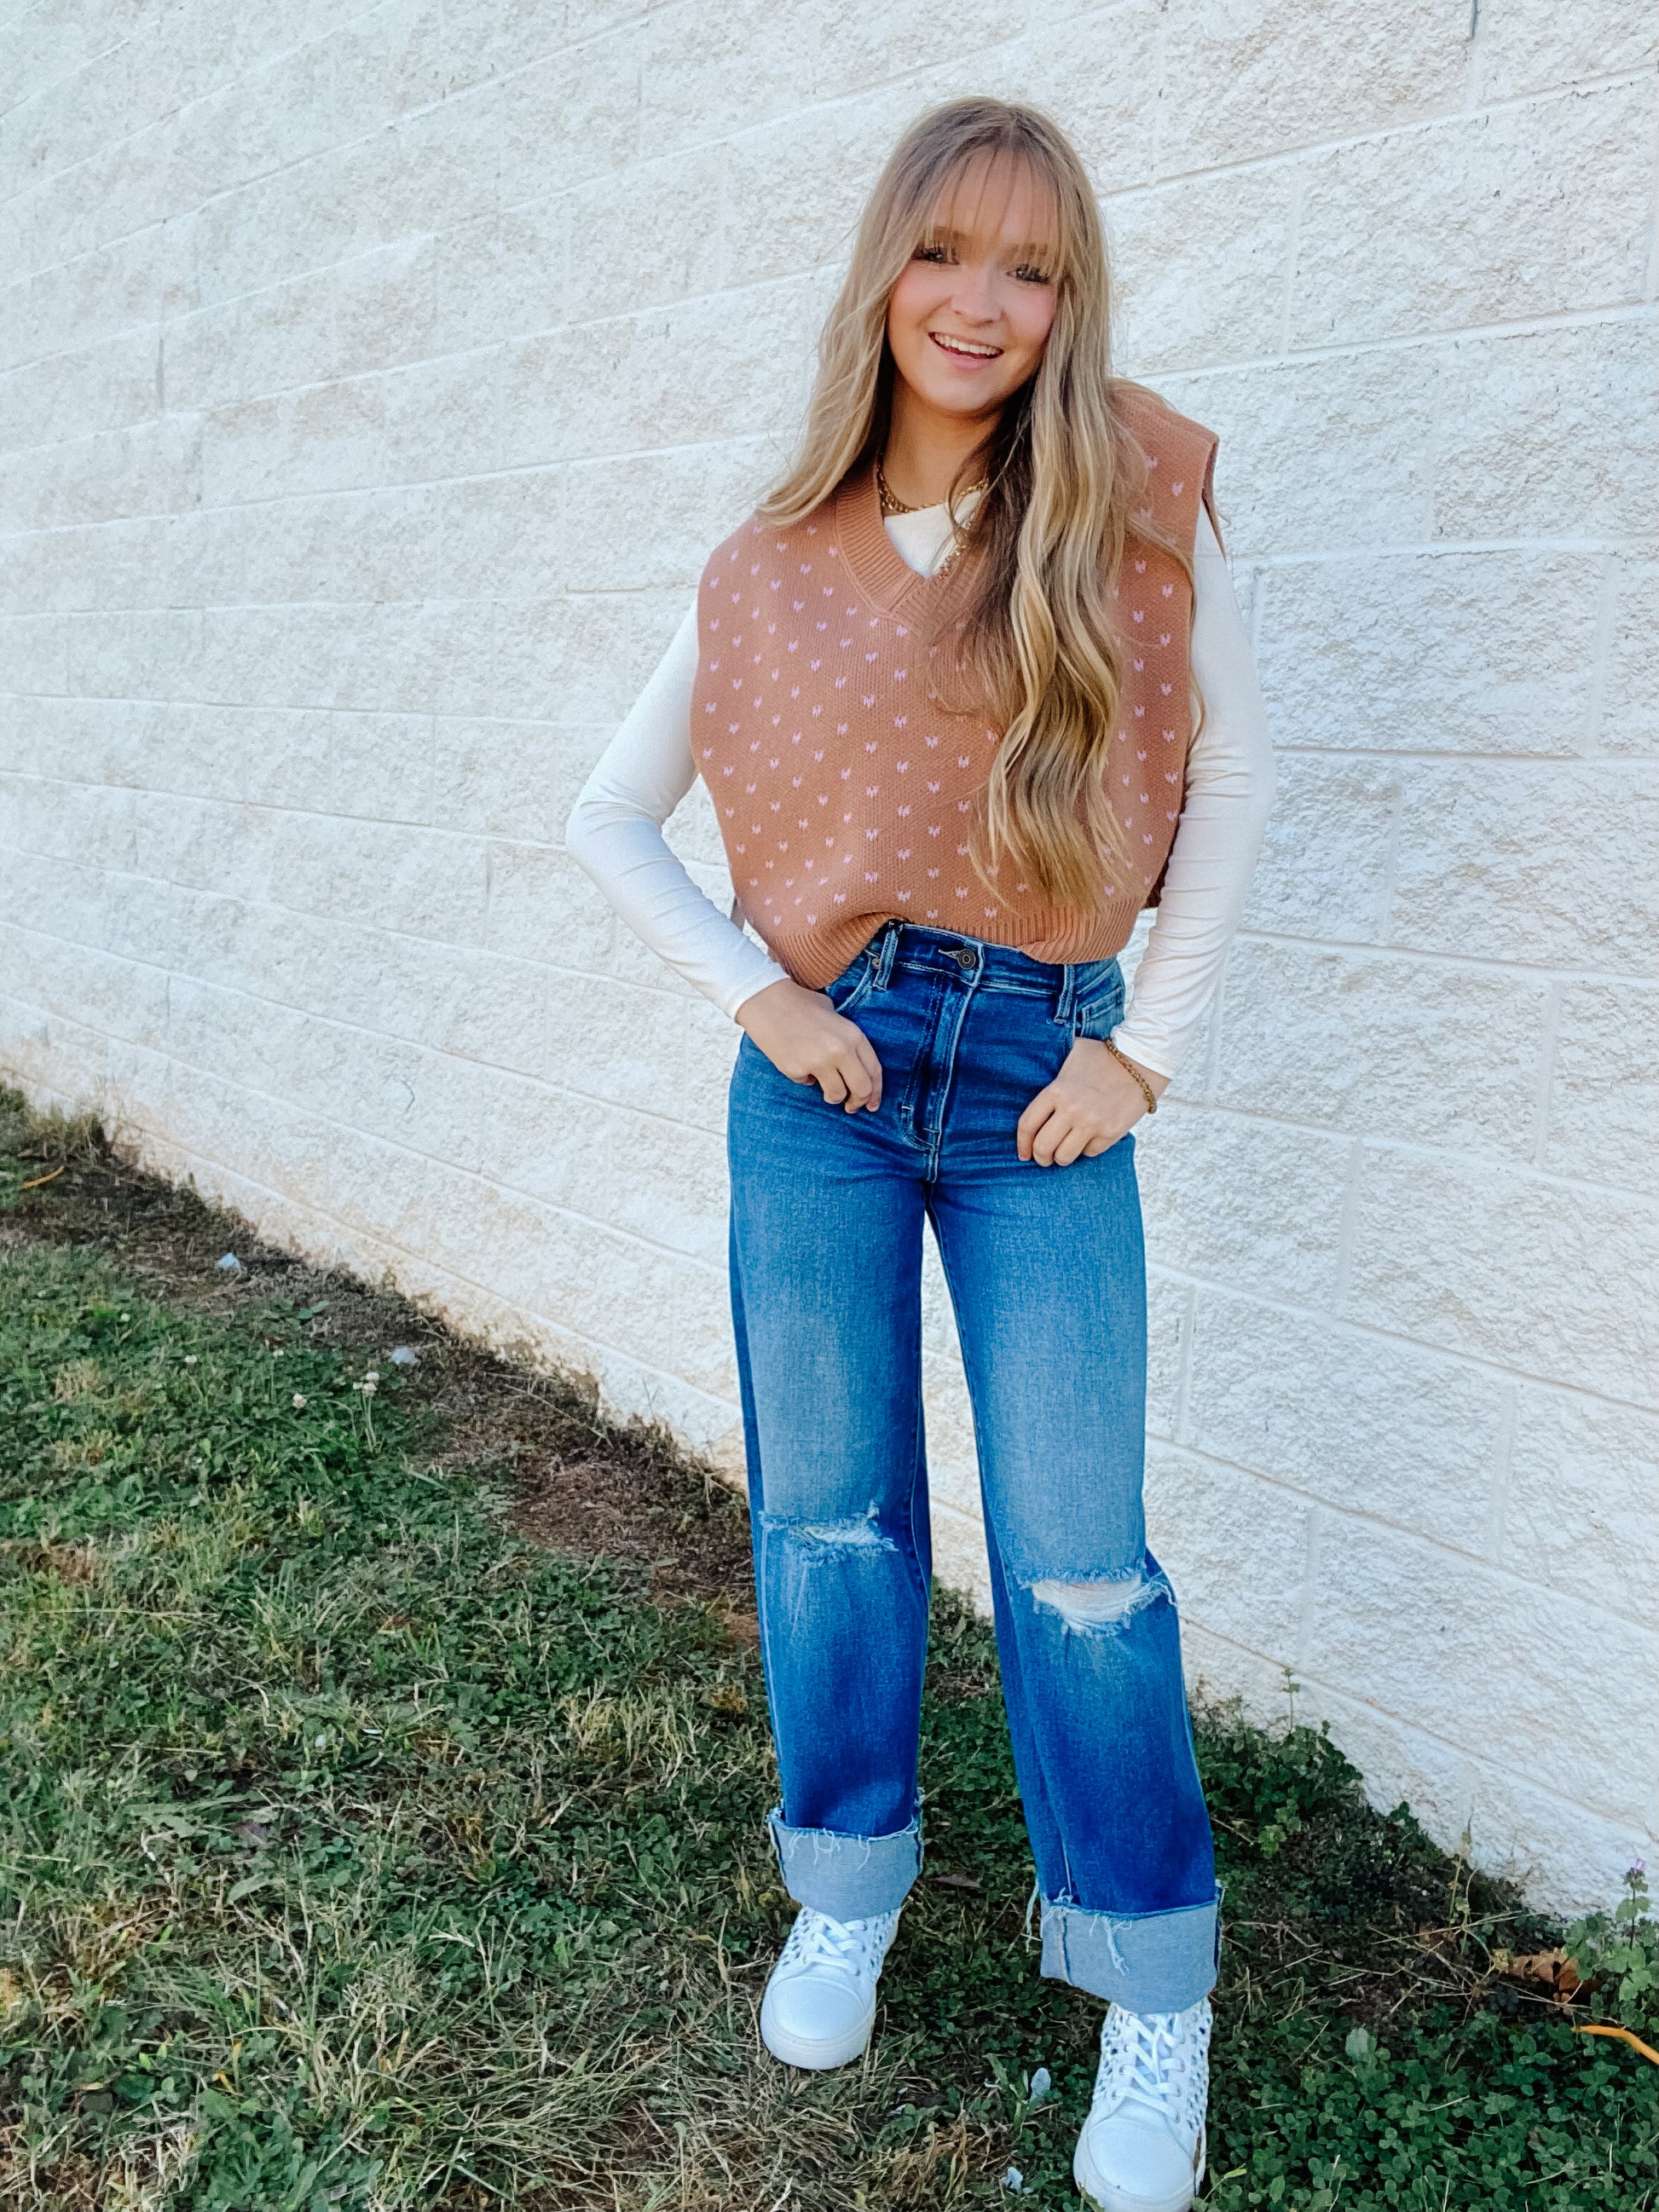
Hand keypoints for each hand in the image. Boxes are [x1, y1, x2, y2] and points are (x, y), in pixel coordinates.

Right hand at [736, 978, 883, 1110]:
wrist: (767, 1000)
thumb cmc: (801, 1004)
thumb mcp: (835, 1016)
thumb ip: (848, 1042)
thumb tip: (855, 1070)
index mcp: (854, 1036)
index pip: (874, 1071)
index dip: (875, 1092)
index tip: (872, 1104)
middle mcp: (841, 1050)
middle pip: (861, 1089)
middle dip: (858, 1102)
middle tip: (851, 1106)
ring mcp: (819, 1061)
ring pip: (837, 1094)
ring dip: (833, 1096)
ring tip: (825, 1090)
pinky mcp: (797, 1069)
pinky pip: (807, 1084)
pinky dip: (805, 1079)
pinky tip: (798, 1064)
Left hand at [1016, 1038, 1168, 1165]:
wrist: (1141, 1063)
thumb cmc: (1103, 1056)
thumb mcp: (1072, 1052)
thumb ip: (1053, 1066)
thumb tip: (1032, 1067)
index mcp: (1056, 1090)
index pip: (1028, 1124)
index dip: (1021, 1143)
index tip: (1022, 1152)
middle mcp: (1071, 1110)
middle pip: (1043, 1147)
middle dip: (1039, 1157)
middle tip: (1042, 1157)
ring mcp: (1091, 1123)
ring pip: (1064, 1156)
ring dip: (1060, 1158)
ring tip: (1062, 1153)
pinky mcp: (1110, 1133)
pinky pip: (1089, 1153)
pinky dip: (1085, 1150)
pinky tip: (1087, 1140)